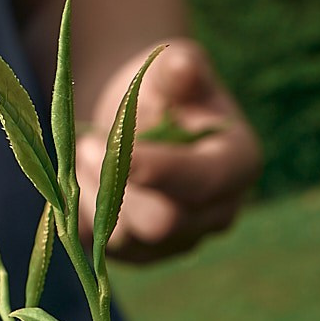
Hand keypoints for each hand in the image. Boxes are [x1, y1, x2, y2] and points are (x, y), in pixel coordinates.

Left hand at [76, 41, 260, 262]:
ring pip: (124, 238)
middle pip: (162, 223)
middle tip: (87, 146)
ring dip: (92, 194)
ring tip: (84, 153)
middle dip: (115, 183)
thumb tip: (181, 65)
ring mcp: (179, 242)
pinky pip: (100, 248)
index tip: (116, 148)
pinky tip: (81, 178)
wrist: (140, 121)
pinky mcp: (140, 255)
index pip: (202, 181)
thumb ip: (179, 69)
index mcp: (238, 165)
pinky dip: (82, 212)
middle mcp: (216, 214)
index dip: (158, 168)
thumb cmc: (164, 90)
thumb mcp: (173, 68)